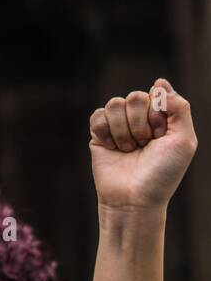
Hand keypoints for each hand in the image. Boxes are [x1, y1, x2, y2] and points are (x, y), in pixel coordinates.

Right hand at [89, 78, 196, 211]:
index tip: (161, 136)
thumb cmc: (162, 173)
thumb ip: (179, 108)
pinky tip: (112, 148)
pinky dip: (105, 133)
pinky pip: (97, 116)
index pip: (155, 94)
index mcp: (162, 118)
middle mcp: (140, 119)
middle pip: (134, 97)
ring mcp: (118, 125)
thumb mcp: (184, 140)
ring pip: (114, 104)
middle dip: (140, 124)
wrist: (134, 198)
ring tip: (129, 150)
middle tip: (144, 144)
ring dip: (123, 131)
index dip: (158, 115)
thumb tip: (160, 82)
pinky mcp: (98, 134)